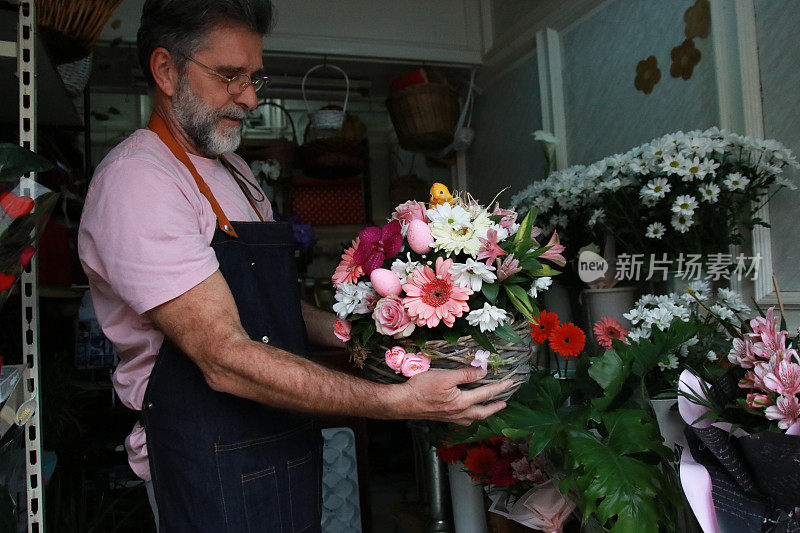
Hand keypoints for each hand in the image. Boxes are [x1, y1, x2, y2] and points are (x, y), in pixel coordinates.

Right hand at [395, 366, 511, 425]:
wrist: (403, 403)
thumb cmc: (421, 388)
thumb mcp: (445, 376)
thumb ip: (465, 374)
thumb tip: (483, 372)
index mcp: (461, 402)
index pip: (485, 394)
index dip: (499, 388)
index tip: (510, 383)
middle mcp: (458, 413)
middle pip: (482, 412)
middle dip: (495, 407)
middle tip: (505, 402)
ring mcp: (450, 417)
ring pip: (473, 418)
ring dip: (484, 413)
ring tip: (489, 408)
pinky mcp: (443, 418)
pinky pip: (463, 420)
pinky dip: (471, 416)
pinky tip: (467, 412)